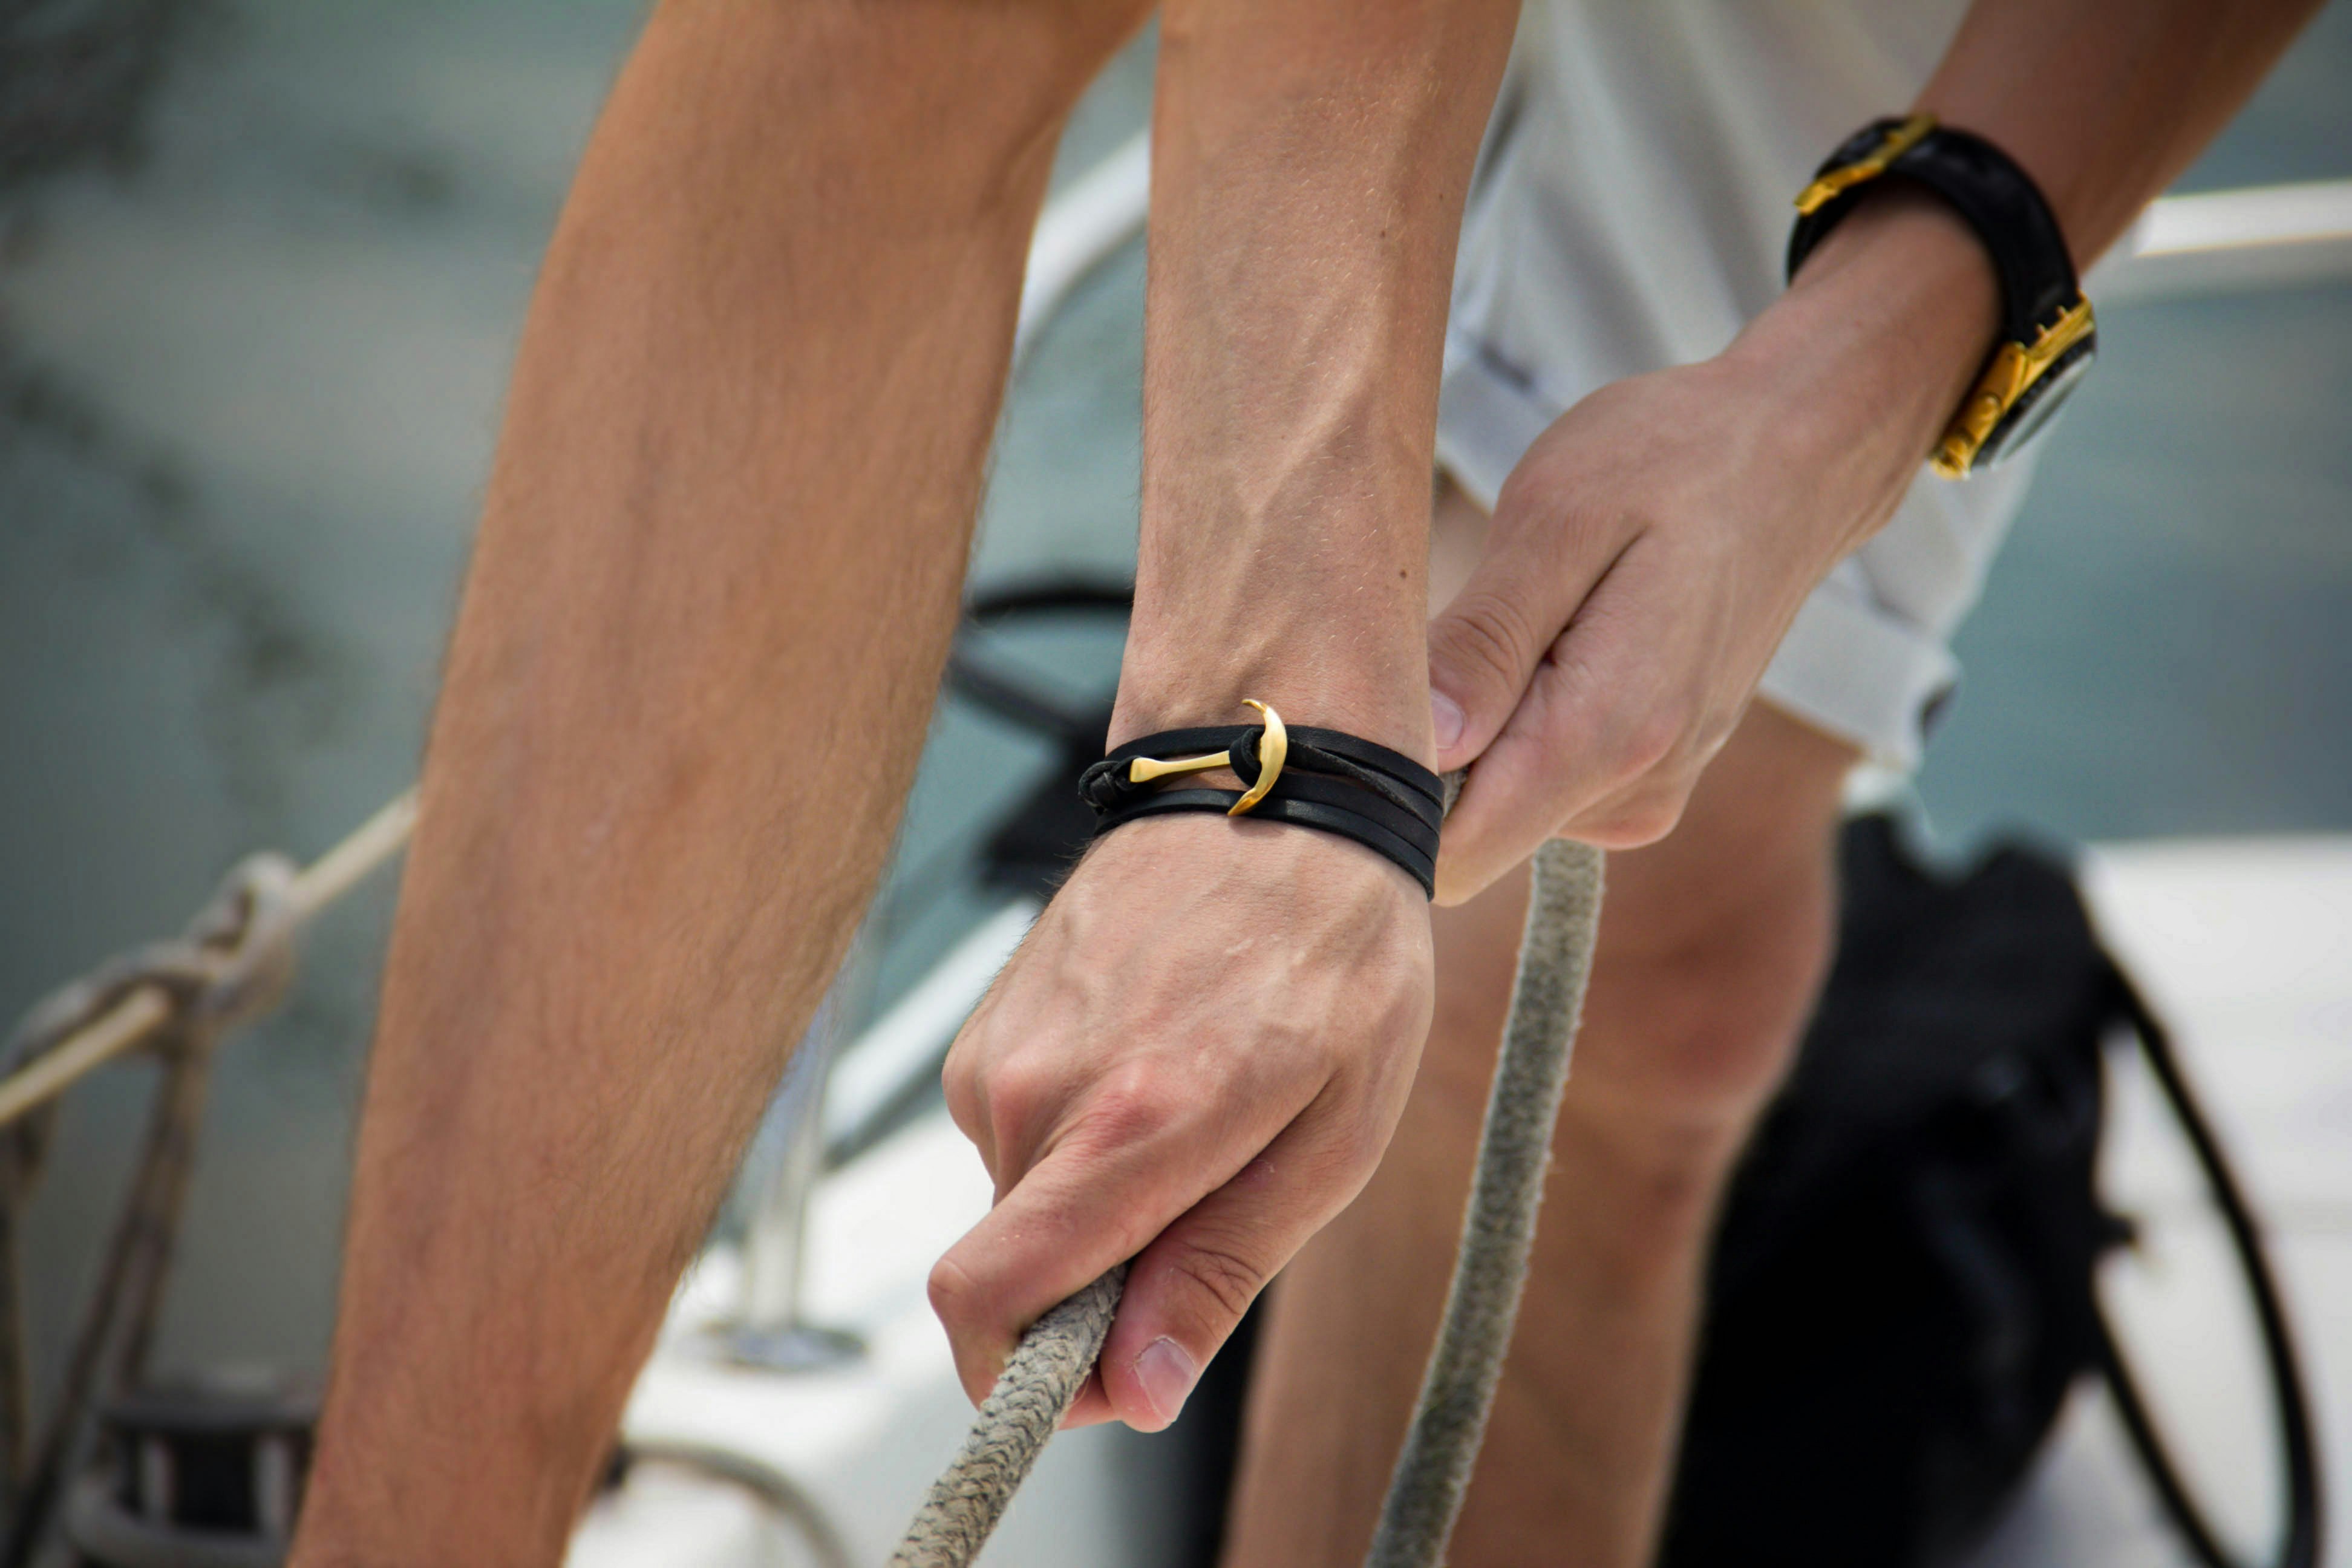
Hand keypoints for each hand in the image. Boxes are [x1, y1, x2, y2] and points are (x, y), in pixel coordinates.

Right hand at [931, 811, 1431, 1430]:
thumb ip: (1217, 1272)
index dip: (1024, 1382)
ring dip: (1105, 1199)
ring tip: (1203, 1102)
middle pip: (1019, 1271)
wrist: (1267, 785)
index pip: (984, 1302)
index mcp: (1128, 1125)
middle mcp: (1034, 1090)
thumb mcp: (1332, 1139)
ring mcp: (997, 1050)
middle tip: (1221, 1191)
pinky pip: (1022, 1139)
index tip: (1105, 1381)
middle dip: (1103, 1282)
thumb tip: (1130, 1396)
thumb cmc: (1334, 956)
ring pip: (1025, 1204)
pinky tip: (1162, 1060)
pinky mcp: (988, 1027)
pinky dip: (1085, 1138)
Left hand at [1426, 196, 1997, 902]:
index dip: (1384, 805)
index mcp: (1607, 734)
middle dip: (1431, 756)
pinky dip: (1520, 724)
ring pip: (1500, 809)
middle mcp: (1635, 790)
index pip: (1454, 856)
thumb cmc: (1671, 463)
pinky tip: (1554, 643)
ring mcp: (1648, 793)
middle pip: (1468, 835)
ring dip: (1482, 728)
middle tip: (1459, 632)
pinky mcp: (1648, 780)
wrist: (1794, 460)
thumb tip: (1417, 750)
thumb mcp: (1557, 518)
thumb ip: (1483, 644)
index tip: (1364, 722)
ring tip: (1526, 618)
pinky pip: (1540, 785)